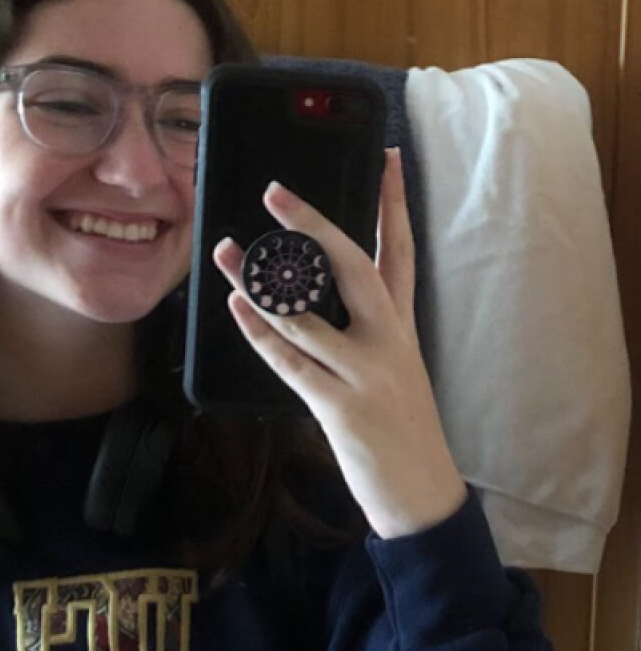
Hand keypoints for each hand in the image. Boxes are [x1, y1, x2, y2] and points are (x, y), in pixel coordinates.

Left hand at [212, 148, 466, 538]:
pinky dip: (261, 333)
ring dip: (261, 281)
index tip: (388, 158)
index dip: (395, 203)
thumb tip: (314, 289)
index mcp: (401, 326)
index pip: (400, 252)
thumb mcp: (395, 366)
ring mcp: (365, 372)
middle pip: (353, 266)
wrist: (423, 493)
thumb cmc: (402, 426)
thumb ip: (365, 327)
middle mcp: (387, 340)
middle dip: (314, 225)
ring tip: (227, 251)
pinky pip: (291, 361)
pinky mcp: (341, 407)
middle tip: (275, 191)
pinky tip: (236, 307)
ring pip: (307, 313)